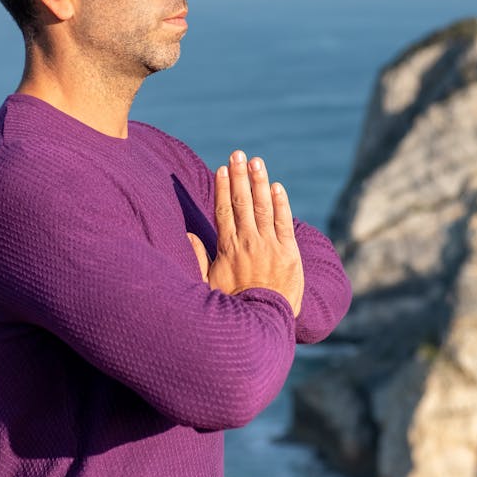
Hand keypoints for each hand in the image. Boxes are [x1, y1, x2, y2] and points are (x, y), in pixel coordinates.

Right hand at [188, 150, 303, 316]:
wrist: (263, 323)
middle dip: (239, 176)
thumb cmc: (233, 307)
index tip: (221, 169)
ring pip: (263, 207)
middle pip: (242, 202)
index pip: (223, 211)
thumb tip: (188, 235)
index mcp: (227, 249)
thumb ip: (197, 258)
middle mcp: (248, 242)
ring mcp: (270, 246)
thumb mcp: (207, 285)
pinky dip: (281, 203)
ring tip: (256, 161)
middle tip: (238, 153)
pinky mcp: (289, 252)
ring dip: (259, 182)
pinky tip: (277, 187)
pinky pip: (284, 222)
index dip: (222, 188)